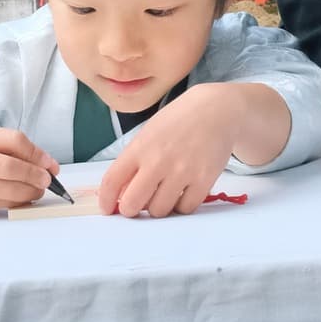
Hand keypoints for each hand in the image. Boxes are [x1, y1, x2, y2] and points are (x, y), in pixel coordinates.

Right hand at [0, 127, 59, 219]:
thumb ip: (10, 150)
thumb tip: (46, 164)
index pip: (14, 140)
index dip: (36, 154)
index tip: (50, 165)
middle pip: (11, 167)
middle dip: (35, 175)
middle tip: (47, 181)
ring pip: (8, 190)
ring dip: (30, 192)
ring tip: (38, 191)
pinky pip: (0, 204)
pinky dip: (18, 202)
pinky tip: (24, 199)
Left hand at [98, 84, 237, 217]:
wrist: (215, 110)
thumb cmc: (178, 121)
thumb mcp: (149, 134)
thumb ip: (134, 161)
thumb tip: (119, 192)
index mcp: (140, 146)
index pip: (112, 181)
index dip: (105, 200)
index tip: (107, 208)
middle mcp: (158, 160)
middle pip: (132, 203)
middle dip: (130, 210)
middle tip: (135, 205)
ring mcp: (182, 171)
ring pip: (159, 211)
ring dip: (157, 208)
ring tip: (162, 193)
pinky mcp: (203, 180)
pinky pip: (184, 209)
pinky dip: (180, 206)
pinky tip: (181, 192)